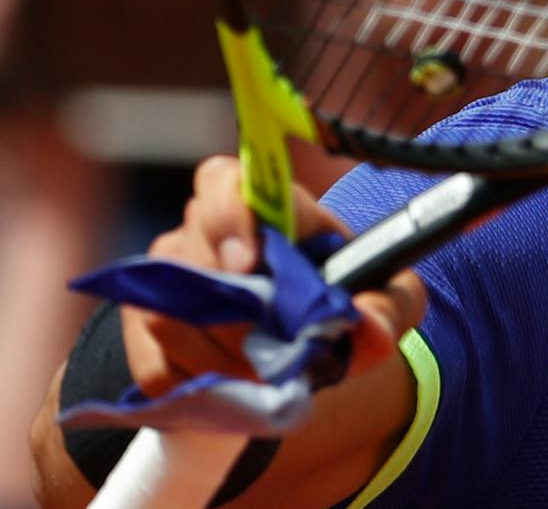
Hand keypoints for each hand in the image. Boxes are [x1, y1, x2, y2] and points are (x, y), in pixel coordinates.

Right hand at [122, 156, 424, 395]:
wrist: (298, 343)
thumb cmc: (345, 300)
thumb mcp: (386, 299)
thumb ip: (388, 308)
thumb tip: (370, 332)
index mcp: (265, 203)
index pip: (224, 182)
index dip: (227, 215)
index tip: (246, 260)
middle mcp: (200, 230)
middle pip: (189, 259)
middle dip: (236, 315)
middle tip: (277, 351)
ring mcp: (162, 279)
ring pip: (167, 317)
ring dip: (222, 357)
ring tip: (267, 372)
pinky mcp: (140, 332)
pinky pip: (156, 364)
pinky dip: (200, 383)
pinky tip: (236, 385)